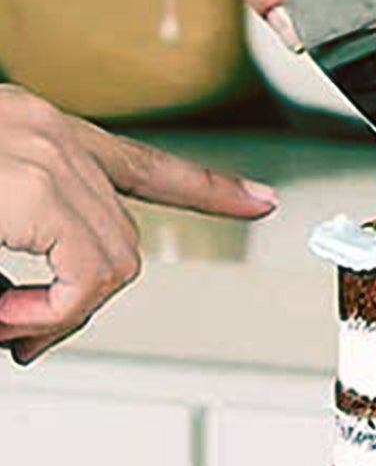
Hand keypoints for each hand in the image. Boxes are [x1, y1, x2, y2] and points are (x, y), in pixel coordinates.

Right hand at [0, 86, 276, 361]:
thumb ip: (16, 241)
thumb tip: (22, 305)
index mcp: (34, 130)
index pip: (143, 164)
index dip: (209, 189)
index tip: (261, 201)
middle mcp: (45, 130)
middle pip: (124, 235)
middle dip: (82, 298)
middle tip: (28, 336)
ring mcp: (42, 151)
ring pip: (115, 261)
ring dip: (63, 313)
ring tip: (13, 330)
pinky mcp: (30, 185)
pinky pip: (86, 275)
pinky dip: (55, 313)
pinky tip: (14, 322)